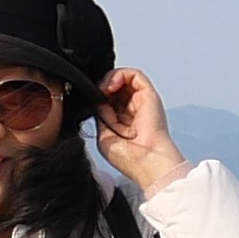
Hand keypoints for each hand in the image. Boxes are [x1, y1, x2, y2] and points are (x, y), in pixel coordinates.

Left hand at [93, 67, 189, 194]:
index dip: (96, 94)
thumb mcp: (104, 135)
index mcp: (122, 119)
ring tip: (102, 90)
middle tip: (95, 94)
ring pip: (123, 77)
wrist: (146, 162)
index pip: (107, 97)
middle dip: (100, 86)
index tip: (90, 100)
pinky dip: (119, 75)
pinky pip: (134, 74)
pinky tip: (110, 86)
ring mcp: (141, 101)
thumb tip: (95, 100)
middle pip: (114, 85)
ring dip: (108, 79)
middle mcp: (132, 108)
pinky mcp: (149, 95)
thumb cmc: (129, 158)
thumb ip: (100, 115)